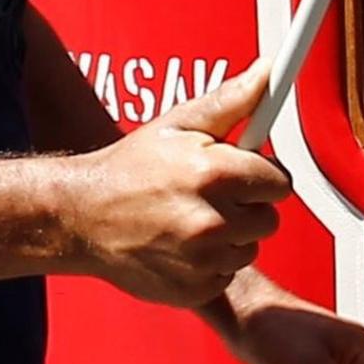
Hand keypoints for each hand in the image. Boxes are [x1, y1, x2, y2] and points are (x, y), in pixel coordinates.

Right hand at [59, 65, 287, 307]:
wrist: (83, 217)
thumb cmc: (130, 168)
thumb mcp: (178, 123)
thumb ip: (231, 101)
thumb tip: (268, 73)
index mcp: (214, 174)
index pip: (280, 183)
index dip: (263, 175)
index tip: (244, 173)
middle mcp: (211, 221)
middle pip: (269, 219)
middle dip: (248, 206)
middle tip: (212, 195)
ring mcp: (202, 261)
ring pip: (248, 249)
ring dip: (230, 237)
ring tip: (192, 219)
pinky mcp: (193, 289)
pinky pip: (226, 276)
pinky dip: (211, 265)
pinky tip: (183, 246)